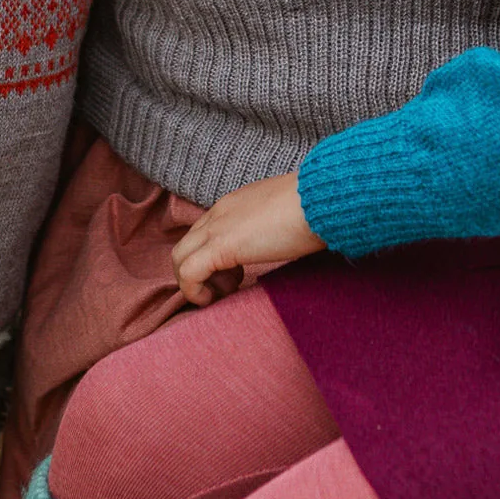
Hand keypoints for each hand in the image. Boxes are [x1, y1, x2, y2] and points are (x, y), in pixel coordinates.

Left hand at [171, 172, 325, 306]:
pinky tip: (215, 299)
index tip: (237, 274)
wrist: (319, 199)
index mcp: (233, 204)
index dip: (213, 258)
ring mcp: (217, 227)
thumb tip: (282, 242)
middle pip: (186, 245)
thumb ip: (272, 227)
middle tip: (230, 286)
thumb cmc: (315, 208)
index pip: (205, 232)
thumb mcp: (285, 217)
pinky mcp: (221, 246)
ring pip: (179, 257)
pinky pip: (188, 272)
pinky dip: (194, 291)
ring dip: (195, 283)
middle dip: (200, 272)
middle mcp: (219, 213)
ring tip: (226, 293)